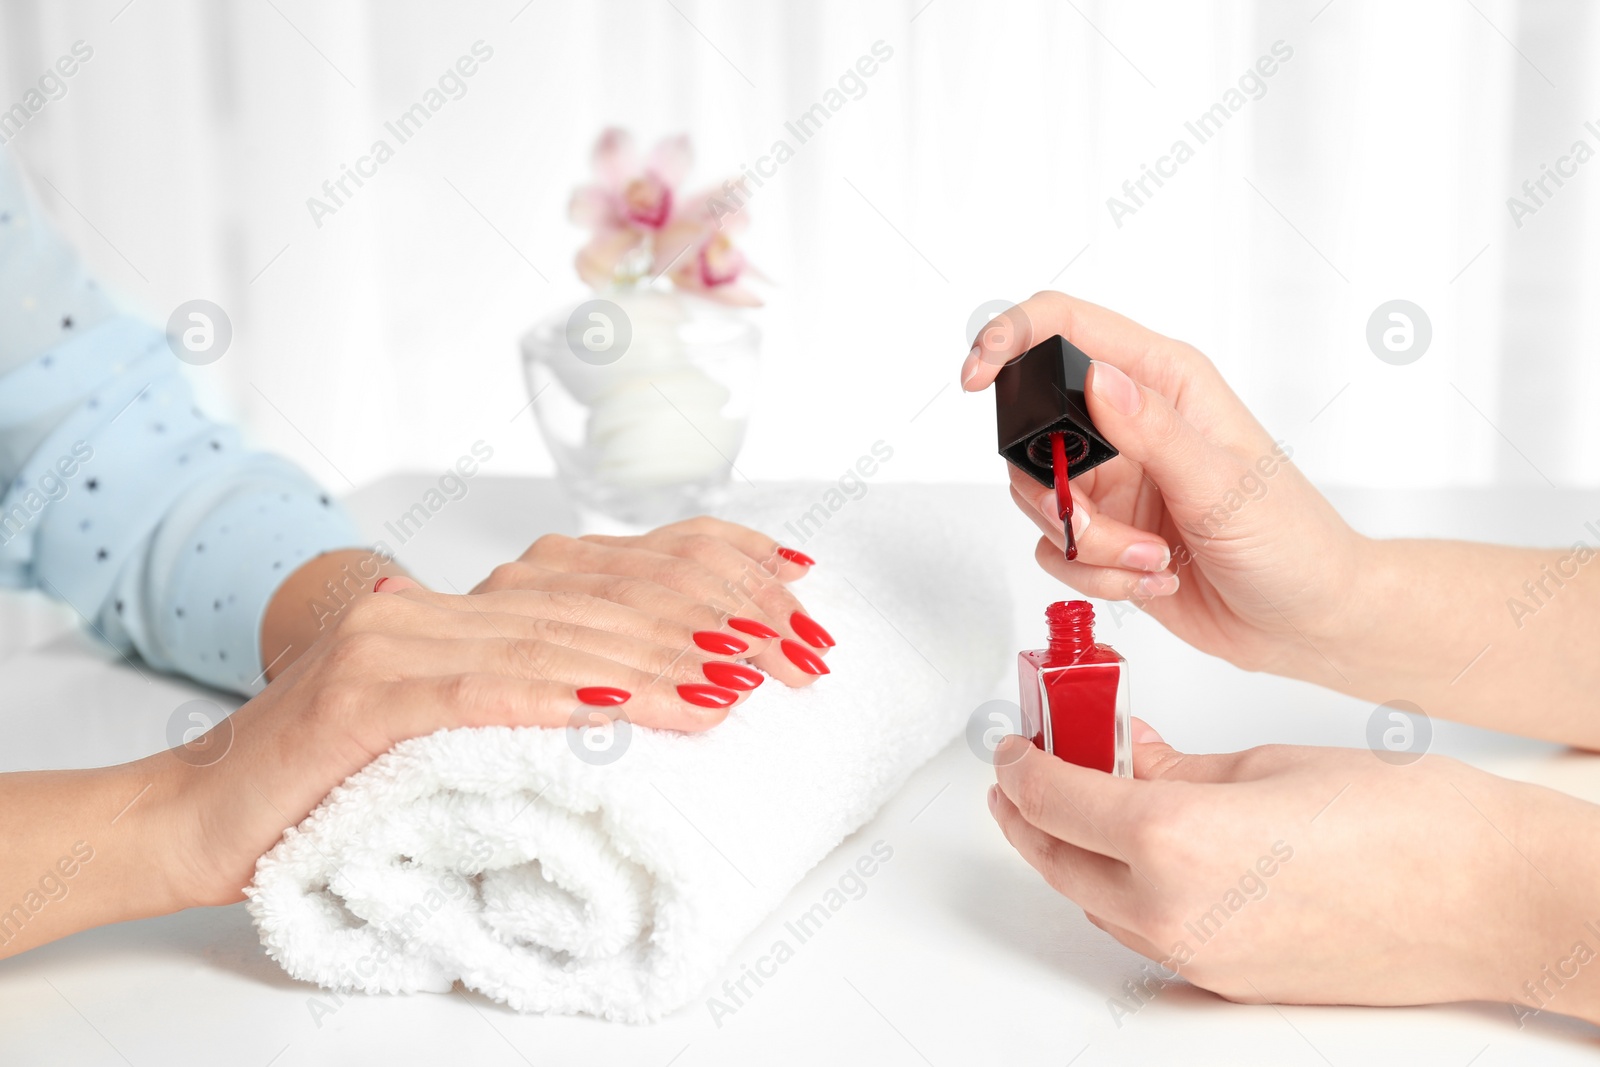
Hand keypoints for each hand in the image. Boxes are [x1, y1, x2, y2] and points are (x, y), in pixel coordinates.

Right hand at [172, 577, 756, 906]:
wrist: (201, 812)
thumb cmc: (335, 778)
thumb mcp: (455, 718)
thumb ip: (533, 686)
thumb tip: (653, 691)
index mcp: (467, 605)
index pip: (612, 570)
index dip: (709, 572)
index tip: (792, 590)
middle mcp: (437, 606)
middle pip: (601, 600)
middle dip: (711, 624)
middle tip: (795, 652)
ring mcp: (397, 644)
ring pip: (554, 642)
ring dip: (656, 667)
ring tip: (736, 685)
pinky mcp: (364, 698)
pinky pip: (480, 691)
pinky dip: (558, 697)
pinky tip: (625, 706)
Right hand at [961, 292, 1362, 676]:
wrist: (1306, 620)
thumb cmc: (1292, 541)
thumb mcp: (1223, 483)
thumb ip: (1153, 430)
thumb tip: (1095, 377)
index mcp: (1164, 382)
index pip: (1068, 326)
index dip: (1011, 337)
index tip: (977, 376)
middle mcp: (1131, 424)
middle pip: (1034, 428)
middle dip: (1053, 488)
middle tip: (1096, 522)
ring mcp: (1116, 480)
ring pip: (1040, 498)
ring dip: (1087, 543)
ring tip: (1149, 559)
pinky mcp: (1106, 533)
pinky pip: (1057, 549)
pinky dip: (1094, 575)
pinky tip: (1151, 578)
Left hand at [987, 723, 1599, 1022]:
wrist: (1494, 899)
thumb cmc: (1406, 823)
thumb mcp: (1267, 764)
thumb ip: (1176, 766)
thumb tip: (1126, 756)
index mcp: (1173, 841)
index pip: (1052, 799)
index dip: (1020, 763)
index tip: (1015, 740)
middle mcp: (1173, 912)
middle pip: (1055, 860)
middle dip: (1027, 810)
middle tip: (1024, 768)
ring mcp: (1199, 958)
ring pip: (1094, 902)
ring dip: (1073, 851)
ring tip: (1086, 798)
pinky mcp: (1228, 982)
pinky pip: (1144, 932)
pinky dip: (1122, 888)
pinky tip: (1145, 848)